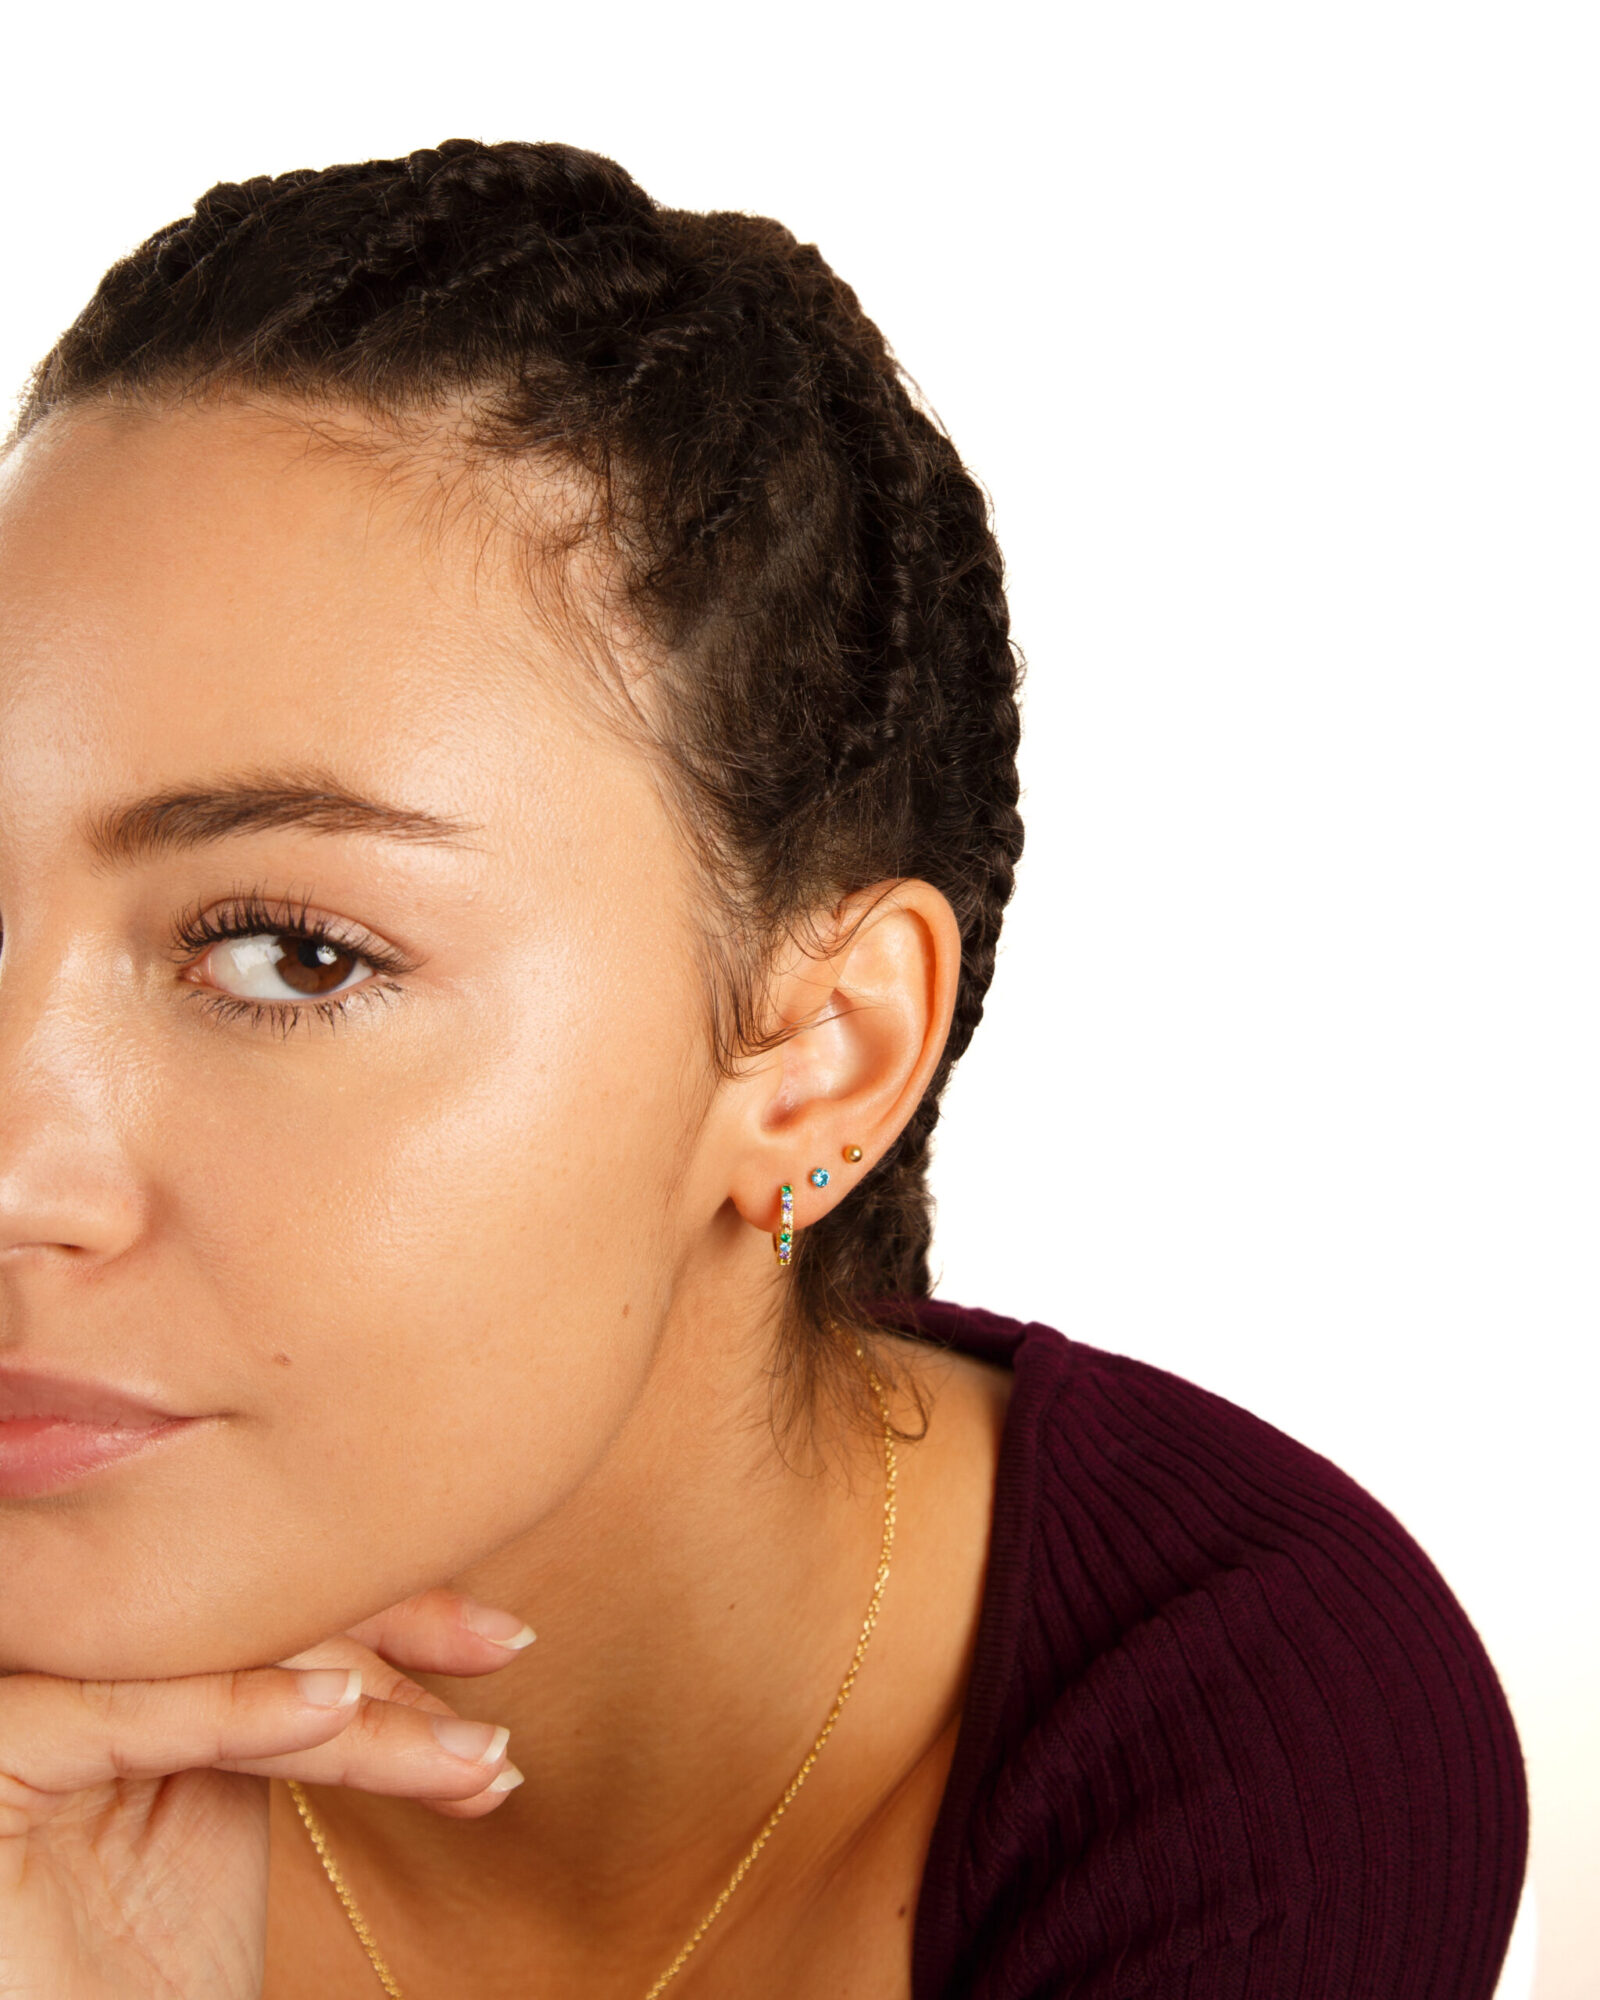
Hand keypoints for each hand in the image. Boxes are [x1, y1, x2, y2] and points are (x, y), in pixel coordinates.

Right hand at [0, 1588, 532, 1999]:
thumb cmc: (134, 1978)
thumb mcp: (230, 1802)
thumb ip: (278, 1695)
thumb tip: (401, 1616)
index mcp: (110, 1657)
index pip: (257, 1596)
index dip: (380, 1605)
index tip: (498, 1636)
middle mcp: (56, 1659)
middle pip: (235, 1608)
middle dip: (384, 1626)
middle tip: (506, 1651)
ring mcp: (10, 1699)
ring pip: (200, 1657)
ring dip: (352, 1698)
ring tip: (467, 1749)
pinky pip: (118, 1712)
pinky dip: (241, 1707)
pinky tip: (340, 1713)